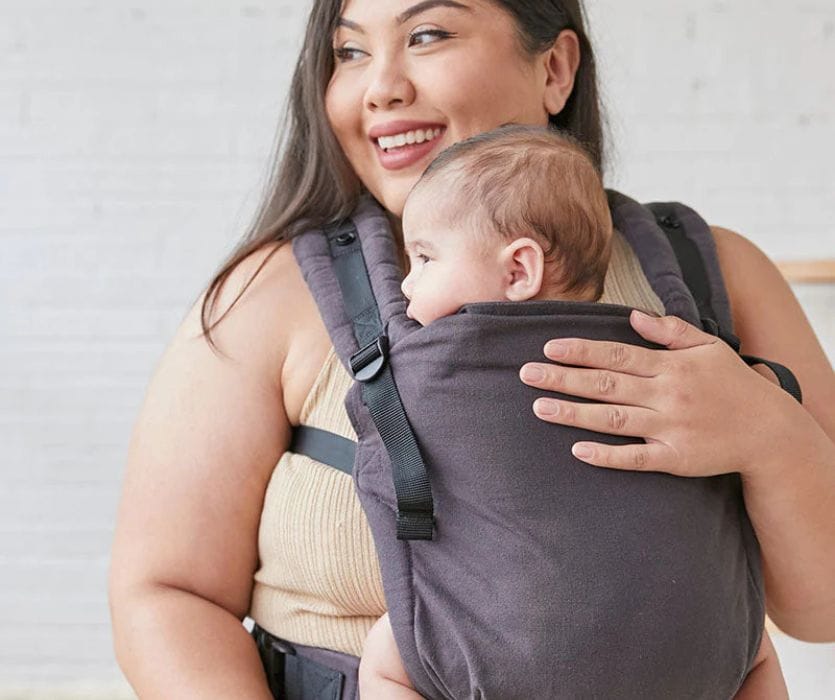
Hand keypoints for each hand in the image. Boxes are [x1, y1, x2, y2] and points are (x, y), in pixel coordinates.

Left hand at [519, 310, 796, 477]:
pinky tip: (577, 450)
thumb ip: (670, 331)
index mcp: (670, 366)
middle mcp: (666, 394)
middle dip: (563, 378)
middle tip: (526, 374)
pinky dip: (606, 455)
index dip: (580, 351)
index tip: (548, 347)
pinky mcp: (674, 458)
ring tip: (539, 408)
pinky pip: (635, 457)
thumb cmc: (734, 384)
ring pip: (612, 419)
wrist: (769, 431)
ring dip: (573, 413)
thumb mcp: (708, 347)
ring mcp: (668, 427)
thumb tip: (632, 314)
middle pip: (605, 384)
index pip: (615, 354)